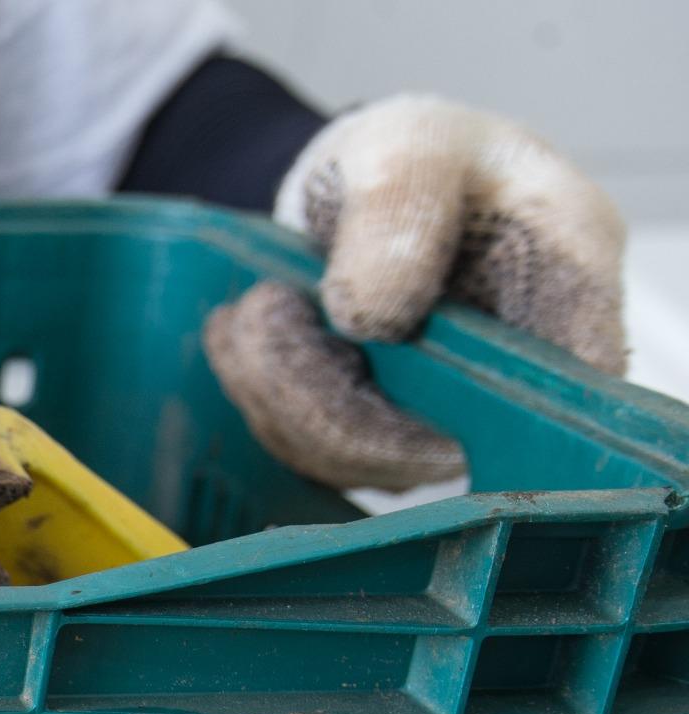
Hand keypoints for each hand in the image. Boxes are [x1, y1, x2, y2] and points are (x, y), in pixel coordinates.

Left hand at [206, 95, 625, 489]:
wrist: (361, 192)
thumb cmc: (418, 161)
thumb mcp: (409, 148)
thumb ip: (400, 214)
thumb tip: (370, 317)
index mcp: (566, 288)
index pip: (570, 384)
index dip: (484, 396)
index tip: (379, 343)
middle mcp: (520, 376)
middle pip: (434, 442)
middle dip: (323, 389)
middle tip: (263, 304)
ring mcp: (454, 421)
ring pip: (355, 457)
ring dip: (278, 386)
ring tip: (258, 303)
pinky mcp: (388, 445)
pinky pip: (312, 453)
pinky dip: (263, 392)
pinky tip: (251, 332)